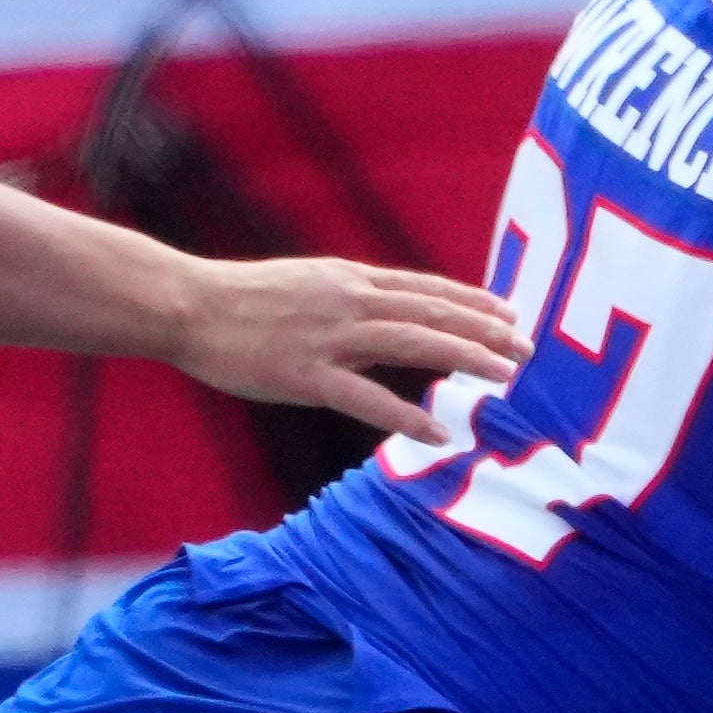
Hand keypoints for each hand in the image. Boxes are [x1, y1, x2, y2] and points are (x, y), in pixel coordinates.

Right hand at [169, 255, 531, 443]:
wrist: (184, 304)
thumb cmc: (243, 300)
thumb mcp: (309, 284)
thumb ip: (353, 300)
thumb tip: (394, 316)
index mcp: (350, 279)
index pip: (426, 288)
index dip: (473, 301)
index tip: (513, 313)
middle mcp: (348, 302)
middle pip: (431, 313)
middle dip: (485, 331)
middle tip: (528, 350)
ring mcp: (328, 337)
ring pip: (412, 345)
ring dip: (464, 360)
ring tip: (504, 380)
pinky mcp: (305, 374)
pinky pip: (365, 399)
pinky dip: (406, 416)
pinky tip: (438, 433)